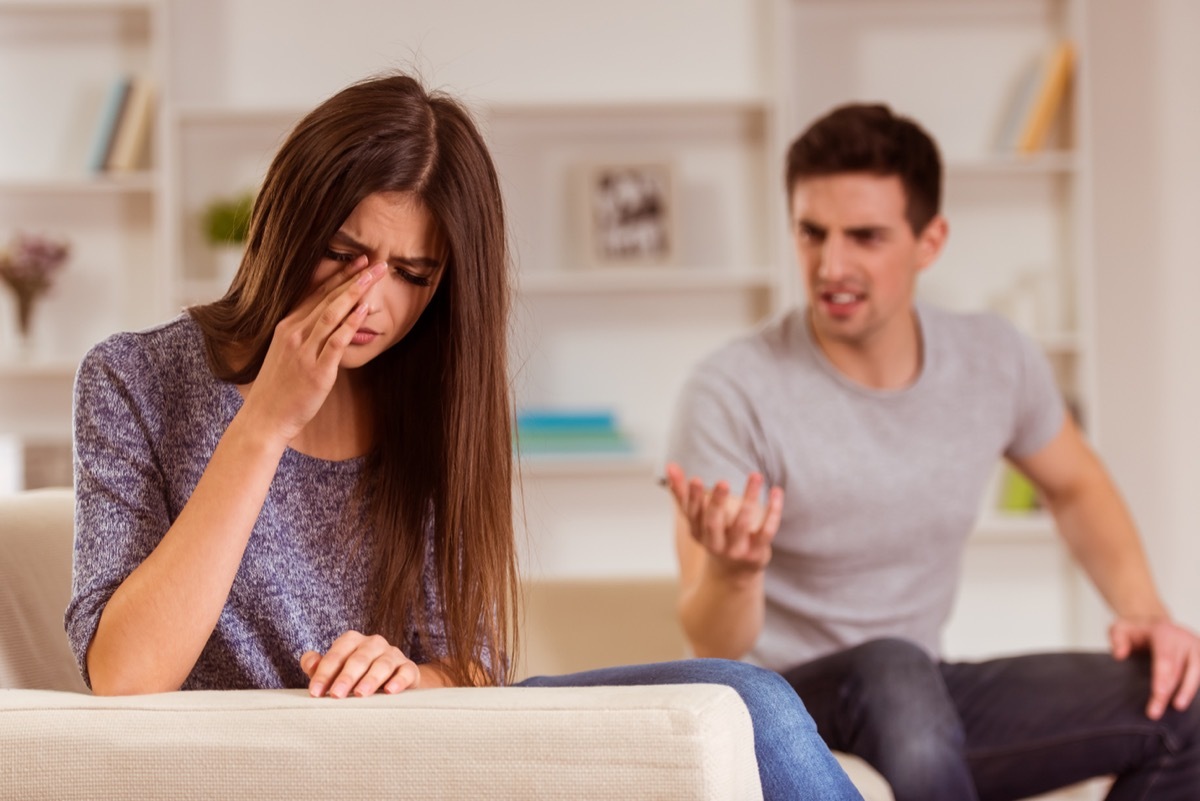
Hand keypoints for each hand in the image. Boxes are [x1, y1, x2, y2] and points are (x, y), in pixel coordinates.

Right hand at [240, 255, 385, 446]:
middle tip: (376, 261)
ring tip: (374, 277)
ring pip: (332, 313)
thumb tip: (327, 329)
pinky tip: (365, 310)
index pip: (316, 294)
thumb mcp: (286, 355)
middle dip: (353, 277)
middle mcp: (294, 333)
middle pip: (327, 298)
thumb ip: (305, 339)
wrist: (265, 418)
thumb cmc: (278, 389)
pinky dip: (350, 323)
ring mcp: (304, 351)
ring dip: (355, 292)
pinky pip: (335, 341)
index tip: (357, 262)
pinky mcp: (316, 370)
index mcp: (287, 327)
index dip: (339, 275)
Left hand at [301, 630, 420, 697]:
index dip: (324, 673)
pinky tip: (390, 691)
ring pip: (382, 664)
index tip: (315, 692)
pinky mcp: (409, 668)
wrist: (392, 682)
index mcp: (352, 641)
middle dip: (346, 677)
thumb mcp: (336, 671)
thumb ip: (318, 667)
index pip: (337, 654)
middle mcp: (373, 644)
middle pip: (359, 658)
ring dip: (371, 679)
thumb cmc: (356, 677)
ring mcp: (393, 654)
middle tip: (336, 695)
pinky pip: (406, 671)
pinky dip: (399, 680)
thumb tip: (309, 661)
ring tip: (361, 694)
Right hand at [664, 462, 781, 578]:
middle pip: (713, 523)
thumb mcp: (696, 518)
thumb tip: (669, 465)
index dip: (693, 498)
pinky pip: (767, 531)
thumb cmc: (713, 535)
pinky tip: (776, 491)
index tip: (695, 479)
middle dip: (717, 502)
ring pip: (743, 524)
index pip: (693, 514)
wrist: (733, 573)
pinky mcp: (757, 552)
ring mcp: (736, 549)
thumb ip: (682, 493)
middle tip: (722, 481)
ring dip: (749, 499)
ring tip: (755, 475)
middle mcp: (715, 543)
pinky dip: (773, 511)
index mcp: (698, 532)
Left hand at [1110, 617, 1199, 718]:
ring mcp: (1195, 647)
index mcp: (1164, 633)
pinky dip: (1193, 686)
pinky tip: (1187, 700)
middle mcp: (1183, 639)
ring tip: (1178, 707)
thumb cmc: (1137, 631)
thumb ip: (1117, 639)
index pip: (1164, 660)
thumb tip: (1119, 655)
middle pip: (1178, 670)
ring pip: (1195, 672)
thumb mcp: (1120, 628)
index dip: (1162, 679)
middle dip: (1169, 692)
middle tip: (1155, 712)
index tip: (1158, 696)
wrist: (1154, 624)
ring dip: (1187, 691)